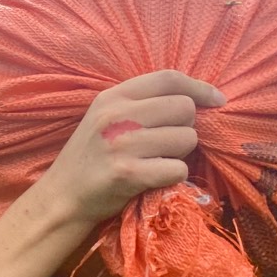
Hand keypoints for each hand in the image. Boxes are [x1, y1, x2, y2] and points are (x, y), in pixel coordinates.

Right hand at [34, 70, 224, 227]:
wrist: (61, 198)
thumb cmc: (90, 158)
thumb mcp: (105, 118)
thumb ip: (141, 104)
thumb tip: (198, 99)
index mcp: (112, 97)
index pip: (168, 78)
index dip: (199, 88)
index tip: (216, 100)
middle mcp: (116, 116)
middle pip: (184, 108)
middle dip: (185, 127)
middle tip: (166, 144)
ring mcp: (121, 144)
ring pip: (186, 139)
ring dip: (179, 154)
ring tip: (154, 162)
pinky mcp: (128, 173)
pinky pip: (178, 169)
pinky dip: (172, 177)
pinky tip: (152, 179)